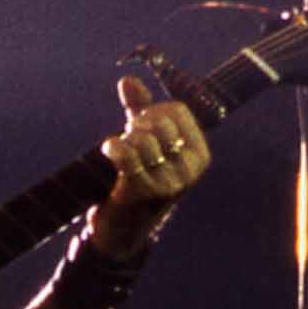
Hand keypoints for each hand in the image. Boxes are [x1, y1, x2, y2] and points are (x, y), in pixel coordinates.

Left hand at [93, 75, 210, 254]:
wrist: (122, 228)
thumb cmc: (138, 178)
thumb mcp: (143, 141)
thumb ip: (138, 109)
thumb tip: (127, 80)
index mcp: (199, 155)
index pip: (177, 110)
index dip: (152, 110)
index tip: (141, 125)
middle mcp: (190, 169)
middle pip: (159, 122)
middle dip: (137, 124)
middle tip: (129, 140)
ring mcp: (169, 182)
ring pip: (141, 138)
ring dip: (124, 141)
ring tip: (121, 153)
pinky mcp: (144, 191)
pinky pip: (127, 155)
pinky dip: (114, 148)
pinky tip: (108, 150)